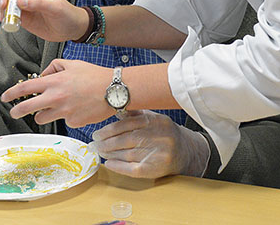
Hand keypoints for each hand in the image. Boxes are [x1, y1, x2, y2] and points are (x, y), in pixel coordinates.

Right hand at [0, 0, 87, 41]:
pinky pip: (12, 18)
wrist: (74, 29)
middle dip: (2, 3)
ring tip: (8, 22)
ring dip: (4, 14)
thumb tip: (19, 1)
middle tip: (4, 15)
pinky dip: (8, 21)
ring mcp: (26, 8)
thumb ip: (38, 3)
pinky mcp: (26, 20)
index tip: (3, 3)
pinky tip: (11, 26)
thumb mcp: (55, 8)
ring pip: (8, 7)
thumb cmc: (68, 14)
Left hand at [1, 59, 113, 126]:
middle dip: (16, 111)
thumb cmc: (95, 76)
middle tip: (14, 112)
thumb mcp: (73, 64)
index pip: (25, 88)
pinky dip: (68, 116)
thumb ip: (54, 67)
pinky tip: (80, 109)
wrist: (115, 90)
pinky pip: (64, 121)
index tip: (5, 97)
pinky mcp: (73, 122)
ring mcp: (64, 112)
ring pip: (42, 118)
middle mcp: (55, 98)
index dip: (12, 93)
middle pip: (27, 108)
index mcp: (54, 82)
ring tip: (55, 108)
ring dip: (43, 114)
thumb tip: (42, 75)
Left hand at [89, 110, 209, 178]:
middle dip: (106, 142)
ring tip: (100, 151)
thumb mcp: (154, 119)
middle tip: (95, 144)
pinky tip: (109, 163)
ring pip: (128, 154)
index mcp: (156, 121)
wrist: (185, 151)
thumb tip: (114, 110)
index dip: (109, 130)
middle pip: (126, 140)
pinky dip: (119, 167)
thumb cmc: (164, 134)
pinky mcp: (157, 168)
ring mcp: (158, 153)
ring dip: (110, 154)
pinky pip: (134, 168)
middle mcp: (159, 137)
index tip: (97, 134)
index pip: (127, 125)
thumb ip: (136, 114)